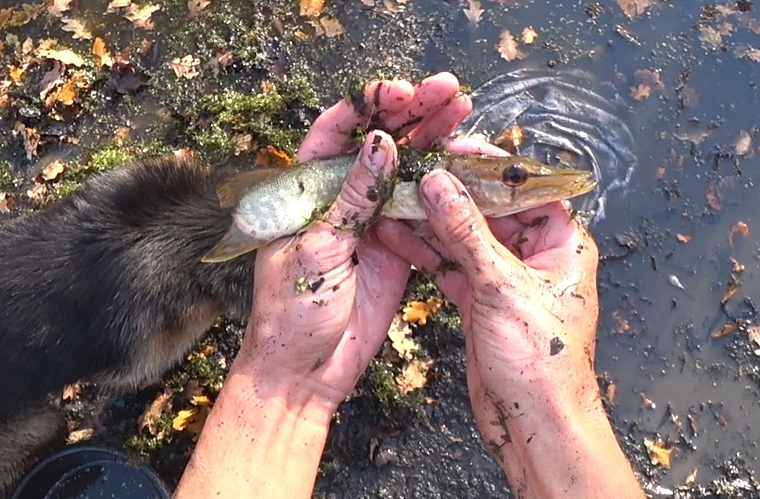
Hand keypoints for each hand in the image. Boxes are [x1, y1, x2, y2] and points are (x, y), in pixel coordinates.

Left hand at [176, 74, 476, 498]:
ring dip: (434, 141)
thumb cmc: (291, 315)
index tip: (400, 90)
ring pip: (406, 170)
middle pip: (378, 143)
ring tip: (465, 113)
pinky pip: (424, 209)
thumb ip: (353, 200)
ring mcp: (371, 221)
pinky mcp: (397, 248)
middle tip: (449, 90)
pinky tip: (468, 165)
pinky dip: (445, 188)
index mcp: (306, 192)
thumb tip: (381, 144)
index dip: (367, 105)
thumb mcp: (318, 251)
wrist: (306, 373)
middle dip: (412, 113)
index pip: (334, 132)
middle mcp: (340, 198)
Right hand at [376, 134, 602, 470]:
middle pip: (489, 211)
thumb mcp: (503, 287)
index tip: (452, 149)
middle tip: (414, 171)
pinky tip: (397, 236)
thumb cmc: (543, 363)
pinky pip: (450, 267)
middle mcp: (535, 257)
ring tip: (396, 199)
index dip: (488, 168)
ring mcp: (504, 280)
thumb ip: (467, 233)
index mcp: (562, 244)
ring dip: (431, 222)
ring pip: (464, 239)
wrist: (534, 426)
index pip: (524, 190)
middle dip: (451, 194)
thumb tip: (442, 185)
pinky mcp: (480, 303)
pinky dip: (425, 254)